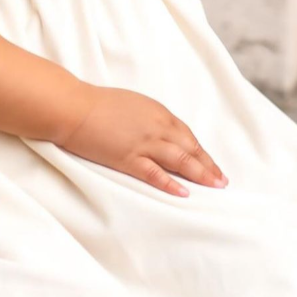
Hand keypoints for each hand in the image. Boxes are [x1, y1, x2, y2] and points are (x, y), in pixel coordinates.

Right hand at [56, 84, 227, 196]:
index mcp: (157, 112)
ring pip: (179, 160)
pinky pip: (154, 173)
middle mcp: (156, 126)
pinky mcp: (128, 157)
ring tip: (214, 187)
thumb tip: (160, 134)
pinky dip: (170, 183)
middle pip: (189, 148)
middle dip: (208, 165)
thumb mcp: (132, 105)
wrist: (74, 107)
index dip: (202, 152)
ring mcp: (143, 143)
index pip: (187, 135)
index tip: (212, 164)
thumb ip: (149, 119)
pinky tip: (183, 193)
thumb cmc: (98, 104)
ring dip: (200, 174)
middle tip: (222, 181)